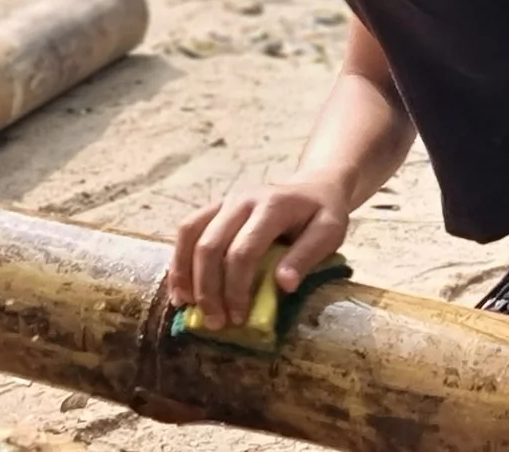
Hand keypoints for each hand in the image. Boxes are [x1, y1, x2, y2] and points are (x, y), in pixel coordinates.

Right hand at [167, 174, 351, 329]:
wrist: (314, 186)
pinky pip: (187, 230)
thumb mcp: (330, 232)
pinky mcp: (215, 207)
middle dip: (208, 289)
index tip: (238, 318)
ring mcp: (225, 200)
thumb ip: (307, 256)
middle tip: (214, 322)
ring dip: (185, 274)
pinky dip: (179, 260)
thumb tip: (284, 285)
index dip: (236, 288)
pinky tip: (180, 288)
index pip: (243, 251)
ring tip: (187, 308)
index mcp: (272, 206)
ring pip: (190, 235)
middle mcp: (242, 199)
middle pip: (211, 245)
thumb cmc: (322, 214)